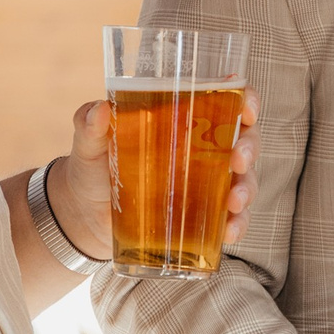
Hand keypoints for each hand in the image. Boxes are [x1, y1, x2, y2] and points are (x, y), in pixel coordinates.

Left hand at [48, 86, 262, 261]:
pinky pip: (232, 219)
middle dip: (250, 149)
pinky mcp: (203, 217)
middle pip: (245, 140)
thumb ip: (89, 125)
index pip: (228, 101)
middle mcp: (205, 149)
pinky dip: (237, 226)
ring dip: (247, 190)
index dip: (247, 101)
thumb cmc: (93, 167)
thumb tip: (98, 111)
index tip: (248, 110)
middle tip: (238, 161)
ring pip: (245, 181)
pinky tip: (229, 232)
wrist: (84, 215)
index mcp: (185, 120)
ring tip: (234, 203)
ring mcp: (207, 185)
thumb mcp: (89, 144)